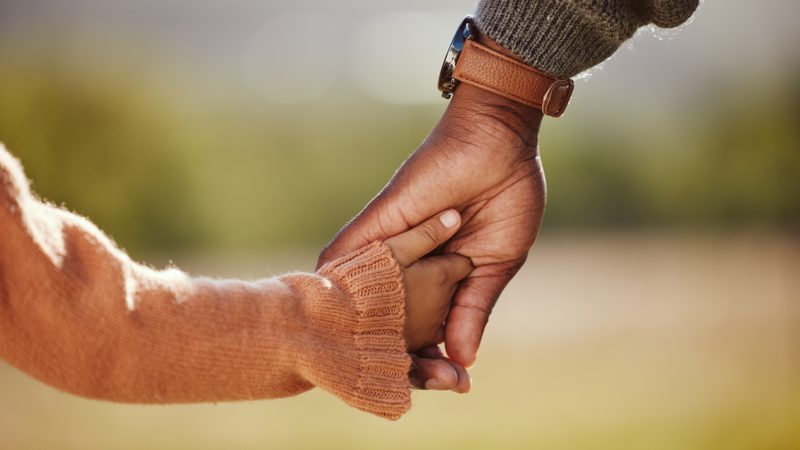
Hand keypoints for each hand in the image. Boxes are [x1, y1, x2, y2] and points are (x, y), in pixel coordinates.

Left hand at [319, 77, 544, 388]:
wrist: (500, 142)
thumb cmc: (507, 197)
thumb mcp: (496, 263)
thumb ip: (473, 308)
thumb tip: (464, 359)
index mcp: (439, 280)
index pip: (426, 329)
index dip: (434, 359)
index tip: (453, 383)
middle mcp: (409, 268)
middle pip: (390, 322)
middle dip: (406, 356)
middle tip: (430, 379)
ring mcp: (390, 246)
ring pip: (363, 299)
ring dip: (369, 331)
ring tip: (378, 365)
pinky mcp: (379, 222)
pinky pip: (346, 258)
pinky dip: (340, 289)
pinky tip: (338, 322)